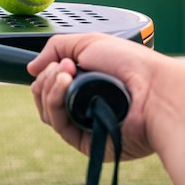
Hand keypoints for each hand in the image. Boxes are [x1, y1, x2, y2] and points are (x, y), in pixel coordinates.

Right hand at [27, 33, 158, 160]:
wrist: (153, 88)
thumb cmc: (131, 65)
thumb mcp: (88, 42)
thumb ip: (55, 48)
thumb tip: (31, 68)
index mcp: (88, 83)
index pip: (53, 84)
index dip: (48, 72)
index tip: (59, 61)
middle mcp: (85, 104)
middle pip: (44, 98)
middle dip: (47, 79)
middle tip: (64, 67)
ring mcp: (85, 124)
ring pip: (47, 112)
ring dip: (49, 88)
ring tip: (66, 74)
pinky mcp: (86, 142)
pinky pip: (58, 125)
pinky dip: (54, 103)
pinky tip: (64, 86)